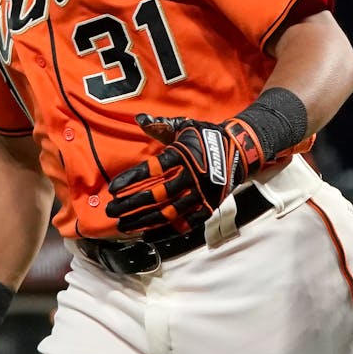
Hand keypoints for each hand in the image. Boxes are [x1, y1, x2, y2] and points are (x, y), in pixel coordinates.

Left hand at [105, 113, 266, 236]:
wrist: (241, 150)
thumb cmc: (207, 136)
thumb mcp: (185, 126)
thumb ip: (161, 125)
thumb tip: (139, 118)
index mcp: (184, 155)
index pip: (153, 170)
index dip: (132, 179)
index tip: (113, 188)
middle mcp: (193, 177)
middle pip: (157, 194)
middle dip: (132, 204)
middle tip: (111, 210)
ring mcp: (201, 195)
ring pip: (169, 212)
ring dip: (144, 220)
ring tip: (124, 225)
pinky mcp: (208, 208)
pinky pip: (184, 224)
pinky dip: (165, 231)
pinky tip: (147, 235)